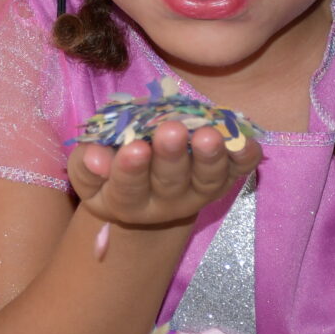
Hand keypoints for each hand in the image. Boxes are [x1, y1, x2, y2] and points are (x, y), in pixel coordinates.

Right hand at [67, 118, 262, 226]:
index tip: (134, 147)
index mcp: (127, 201)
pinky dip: (244, 158)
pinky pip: (237, 172)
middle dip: (172, 156)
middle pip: (171, 183)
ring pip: (207, 181)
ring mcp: (197, 194)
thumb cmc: (109, 172)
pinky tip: (247, 142)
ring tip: (209, 135)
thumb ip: (87, 164)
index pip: (128, 188)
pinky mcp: (221, 182)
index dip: (131, 169)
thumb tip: (97, 158)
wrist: (146, 188)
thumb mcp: (88, 172)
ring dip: (210, 157)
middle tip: (172, 130)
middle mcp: (165, 203)